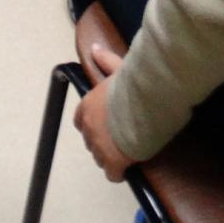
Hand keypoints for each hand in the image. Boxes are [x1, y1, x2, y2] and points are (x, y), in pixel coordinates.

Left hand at [72, 46, 132, 181]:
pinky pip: (112, 174)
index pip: (80, 121)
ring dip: (109, 157)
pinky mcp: (113, 162)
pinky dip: (118, 173)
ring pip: (99, 158)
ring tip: (125, 152)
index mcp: (87, 106)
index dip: (91, 124)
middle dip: (101, 142)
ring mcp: (99, 147)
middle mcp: (89, 128)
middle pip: (90, 141)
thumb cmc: (131, 85)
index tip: (104, 125)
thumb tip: (94, 47)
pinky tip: (128, 169)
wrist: (144, 104)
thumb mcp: (118, 69)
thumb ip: (105, 60)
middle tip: (118, 138)